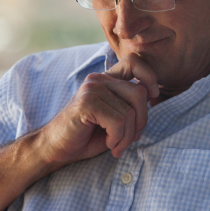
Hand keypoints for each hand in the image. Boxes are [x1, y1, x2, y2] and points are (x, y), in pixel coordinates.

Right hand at [40, 53, 158, 164]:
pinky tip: (108, 143)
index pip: (134, 62)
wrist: (56, 148)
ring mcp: (92, 89)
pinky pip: (118, 122)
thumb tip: (153, 97)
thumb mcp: (114, 118)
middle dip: (141, 122)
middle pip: (140, 93)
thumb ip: (130, 105)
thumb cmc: (87, 136)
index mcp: (106, 80)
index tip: (153, 97)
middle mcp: (99, 80)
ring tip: (116, 145)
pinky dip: (118, 138)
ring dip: (127, 136)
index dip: (149, 77)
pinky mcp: (87, 103)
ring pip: (130, 112)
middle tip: (128, 139)